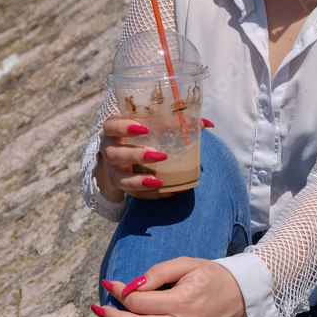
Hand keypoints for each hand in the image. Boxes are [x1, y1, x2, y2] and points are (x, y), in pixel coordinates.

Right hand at [96, 116, 214, 201]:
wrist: (127, 156)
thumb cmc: (144, 134)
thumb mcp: (155, 125)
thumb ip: (177, 123)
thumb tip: (206, 123)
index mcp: (114, 129)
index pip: (111, 125)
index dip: (123, 127)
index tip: (144, 128)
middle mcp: (109, 149)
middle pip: (113, 153)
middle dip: (135, 154)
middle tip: (159, 155)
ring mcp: (113, 170)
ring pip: (118, 178)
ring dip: (137, 180)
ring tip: (158, 181)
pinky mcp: (123, 186)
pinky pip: (133, 194)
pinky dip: (151, 194)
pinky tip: (169, 191)